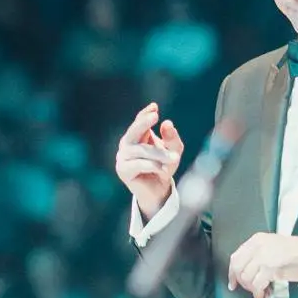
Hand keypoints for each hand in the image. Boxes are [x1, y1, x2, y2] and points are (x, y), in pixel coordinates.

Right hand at [115, 103, 183, 217]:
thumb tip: (167, 123)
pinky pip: (138, 164)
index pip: (139, 121)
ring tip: (175, 159)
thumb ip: (172, 138)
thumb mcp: (173, 151)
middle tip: (156, 116)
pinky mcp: (123, 170)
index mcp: (138, 136)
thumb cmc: (164, 167)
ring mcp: (123, 157)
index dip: (145, 114)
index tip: (154, 107)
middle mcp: (127, 144)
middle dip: (144, 122)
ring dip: (159, 154)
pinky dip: (153, 165)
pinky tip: (163, 169)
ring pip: (141, 150)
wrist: (158, 191)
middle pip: (134, 131)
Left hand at [226, 233, 297, 297]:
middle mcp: (257, 247)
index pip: (235, 257)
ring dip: (252, 290)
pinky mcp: (270, 268)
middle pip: (238, 268)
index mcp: (256, 240)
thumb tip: (245, 274)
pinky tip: (264, 295)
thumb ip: (257, 257)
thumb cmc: (296, 253)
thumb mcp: (272, 249)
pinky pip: (257, 285)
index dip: (232, 273)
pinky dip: (258, 293)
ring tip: (261, 293)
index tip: (233, 284)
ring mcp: (263, 257)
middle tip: (251, 290)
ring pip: (247, 278)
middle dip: (242, 283)